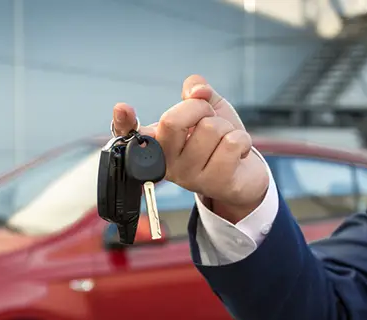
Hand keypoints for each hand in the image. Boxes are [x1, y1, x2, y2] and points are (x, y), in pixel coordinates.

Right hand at [111, 75, 268, 223]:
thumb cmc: (219, 140)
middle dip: (199, 108)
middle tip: (208, 119)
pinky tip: (237, 153)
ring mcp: (188, 176)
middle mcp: (167, 162)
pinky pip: (232, 143)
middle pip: (172, 120)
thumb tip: (197, 90)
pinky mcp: (214, 183)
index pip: (131, 133)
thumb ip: (197, 92)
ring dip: (227, 127)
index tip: (121, 108)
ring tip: (224, 141)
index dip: (123, 121)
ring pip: (210, 129)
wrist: (244, 172)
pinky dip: (242, 140)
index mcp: (159, 143)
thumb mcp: (207, 109)